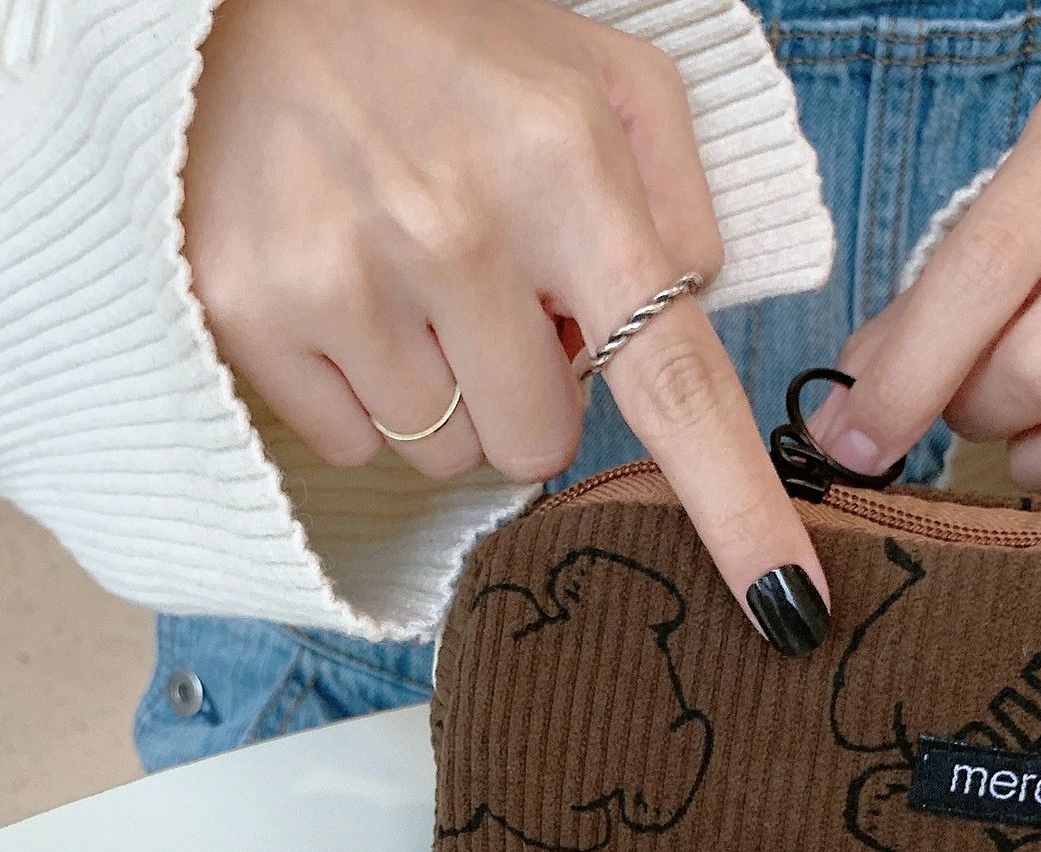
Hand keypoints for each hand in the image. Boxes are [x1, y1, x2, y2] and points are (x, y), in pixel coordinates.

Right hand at [183, 0, 829, 653]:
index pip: (672, 377)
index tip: (786, 606)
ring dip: (439, 391)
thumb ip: (673, 200)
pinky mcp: (253, 314)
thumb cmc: (438, 46)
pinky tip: (338, 287)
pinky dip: (357, 389)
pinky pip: (351, 441)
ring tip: (399, 272)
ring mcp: (344, 278)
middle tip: (480, 293)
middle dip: (525, 391)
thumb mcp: (594, 74)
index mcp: (565, 163)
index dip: (734, 506)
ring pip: (443, 455)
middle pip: (537, 447)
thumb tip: (684, 320)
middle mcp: (454, 229)